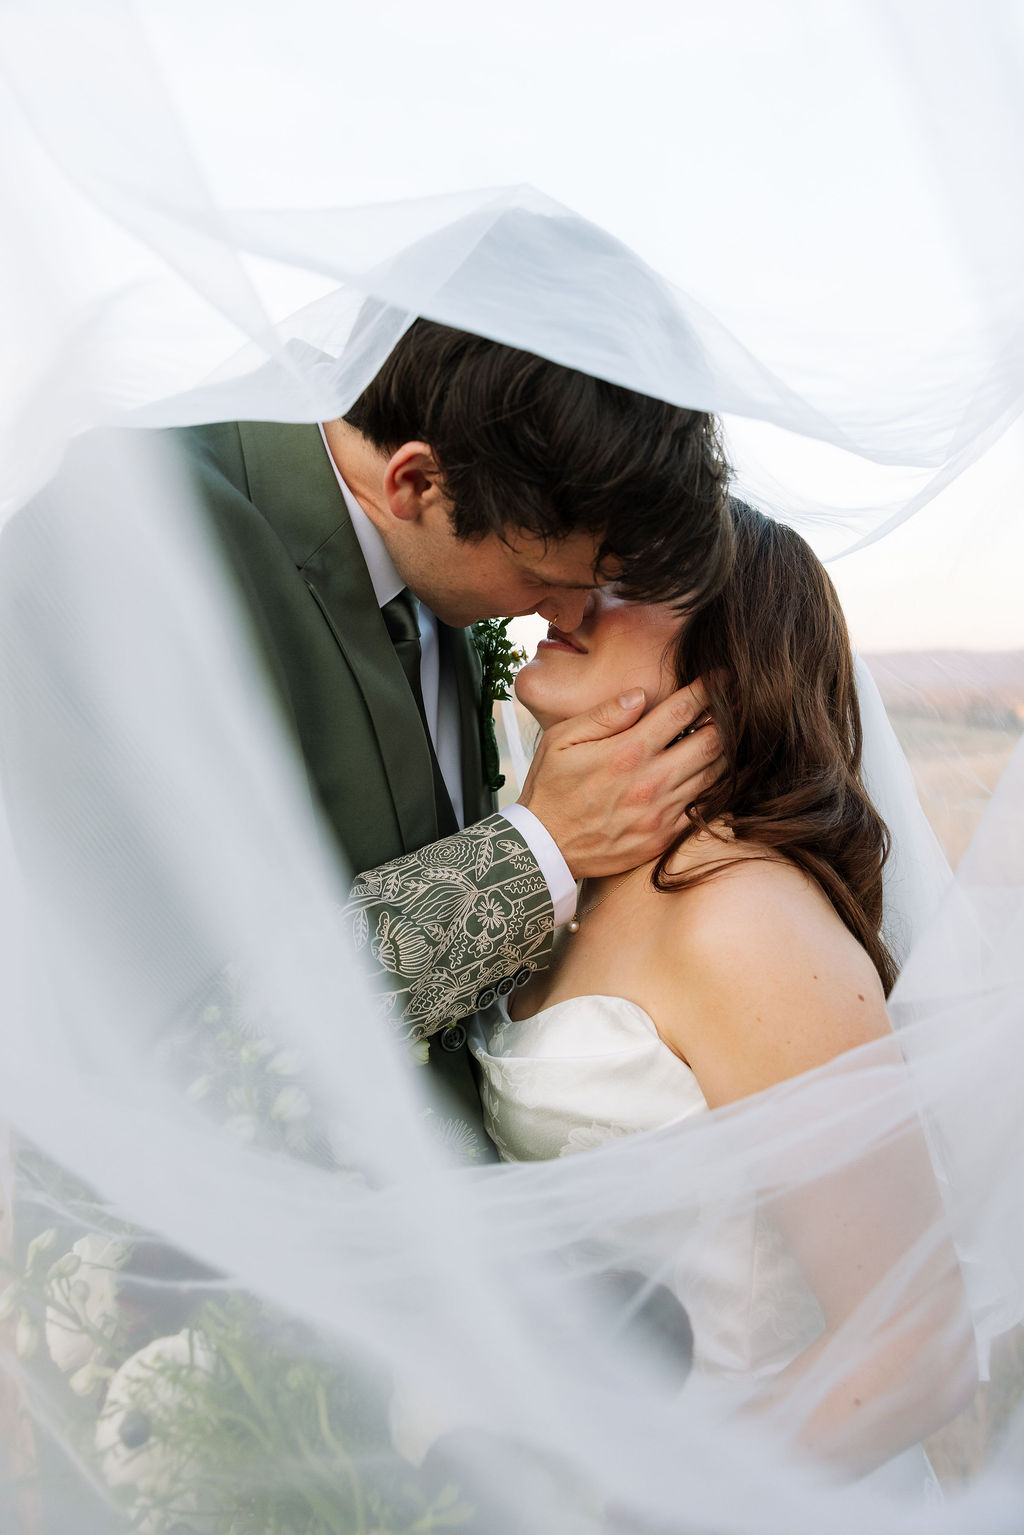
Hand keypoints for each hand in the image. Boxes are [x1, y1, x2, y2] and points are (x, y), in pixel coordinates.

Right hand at [516, 683, 721, 878]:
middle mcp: (650, 781)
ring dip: (729, 751)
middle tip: (740, 703)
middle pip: (711, 742)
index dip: (707, 690)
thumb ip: (604, 714)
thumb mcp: (562, 741)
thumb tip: (640, 694)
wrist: (544, 849)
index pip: (681, 711)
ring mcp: (661, 812)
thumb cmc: (550, 788)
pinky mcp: (664, 837)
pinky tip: (719, 773)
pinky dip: (717, 787)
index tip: (722, 677)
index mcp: (627, 752)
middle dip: (730, 718)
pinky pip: (704, 808)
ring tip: (736, 734)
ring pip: (714, 776)